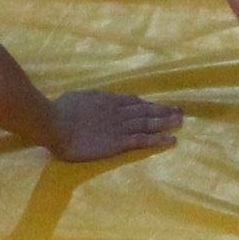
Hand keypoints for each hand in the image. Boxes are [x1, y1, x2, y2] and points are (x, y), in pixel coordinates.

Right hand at [45, 90, 182, 161]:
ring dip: (166, 122)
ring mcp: (121, 126)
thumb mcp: (79, 97)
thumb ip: (91, 99)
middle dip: (163, 110)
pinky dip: (159, 139)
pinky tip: (171, 140)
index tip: (159, 105)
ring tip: (181, 121)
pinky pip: (144, 139)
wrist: (56, 124)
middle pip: (146, 110)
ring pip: (149, 123)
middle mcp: (119, 111)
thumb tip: (94, 99)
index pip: (133, 101)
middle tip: (180, 111)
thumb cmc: (60, 110)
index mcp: (108, 100)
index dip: (148, 104)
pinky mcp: (119, 142)